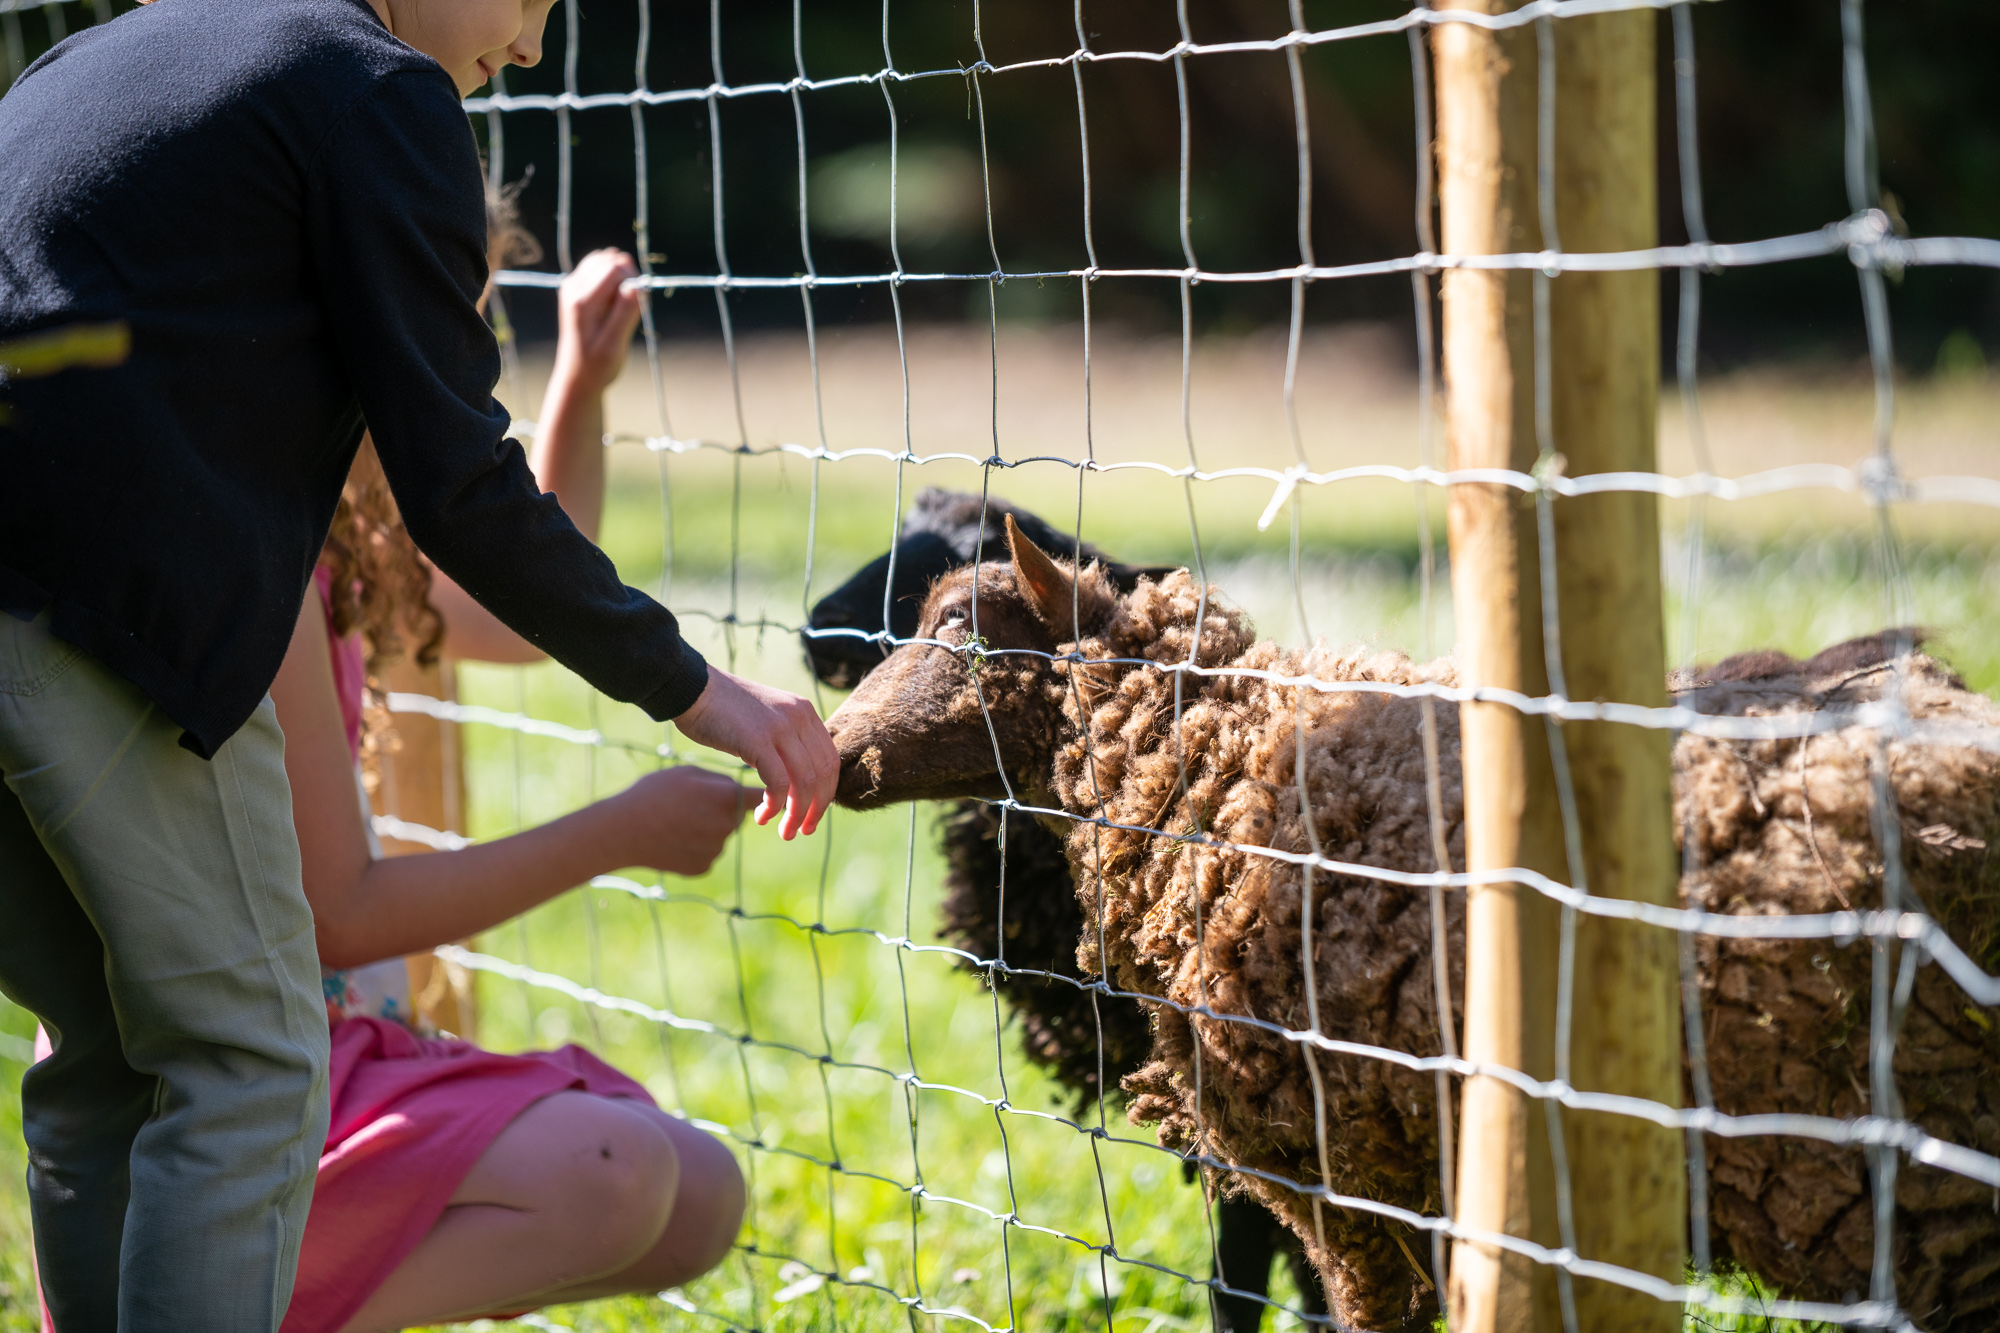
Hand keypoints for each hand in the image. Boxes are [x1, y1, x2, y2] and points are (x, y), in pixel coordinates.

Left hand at [551, 248, 643, 395]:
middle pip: (611, 259)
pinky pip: (600, 265)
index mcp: (582, 301)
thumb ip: (626, 313)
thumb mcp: (615, 344)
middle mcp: (573, 286)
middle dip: (629, 277)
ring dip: (622, 277)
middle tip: (631, 307)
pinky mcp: (576, 285)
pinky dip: (614, 277)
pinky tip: (615, 299)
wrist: (578, 376)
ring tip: (622, 305)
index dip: (634, 280)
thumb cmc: (599, 365)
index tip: (640, 304)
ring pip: (606, 259)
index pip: (614, 267)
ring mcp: (572, 284)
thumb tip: (638, 285)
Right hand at [604, 767, 761, 877]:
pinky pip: (707, 853)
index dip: (762, 795)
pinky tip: (673, 840)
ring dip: (707, 830)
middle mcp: (727, 825)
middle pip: (736, 816)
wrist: (622, 831)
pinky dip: (695, 848)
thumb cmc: (653, 794)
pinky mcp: (704, 867)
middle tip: (692, 804)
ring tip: (675, 822)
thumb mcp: (686, 774)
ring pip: (720, 836)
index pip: (759, 796)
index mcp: (727, 797)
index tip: (764, 796)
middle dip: (723, 810)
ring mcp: (716, 849)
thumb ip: (719, 781)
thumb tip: (738, 791)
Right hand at [673, 665, 836, 839]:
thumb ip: (786, 741)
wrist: (693, 688)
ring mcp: (780, 727)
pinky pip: (778, 783)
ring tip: (785, 832)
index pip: (830, 760)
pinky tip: (763, 815)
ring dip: (797, 814)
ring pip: (804, 783)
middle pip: (823, 774)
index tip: (813, 813)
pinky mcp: (758, 740)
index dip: (826, 793)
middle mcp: (799, 717)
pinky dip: (774, 805)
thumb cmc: (724, 710)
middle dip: (816, 809)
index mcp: (804, 712)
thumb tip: (798, 779)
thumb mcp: (767, 719)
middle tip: (803, 830)